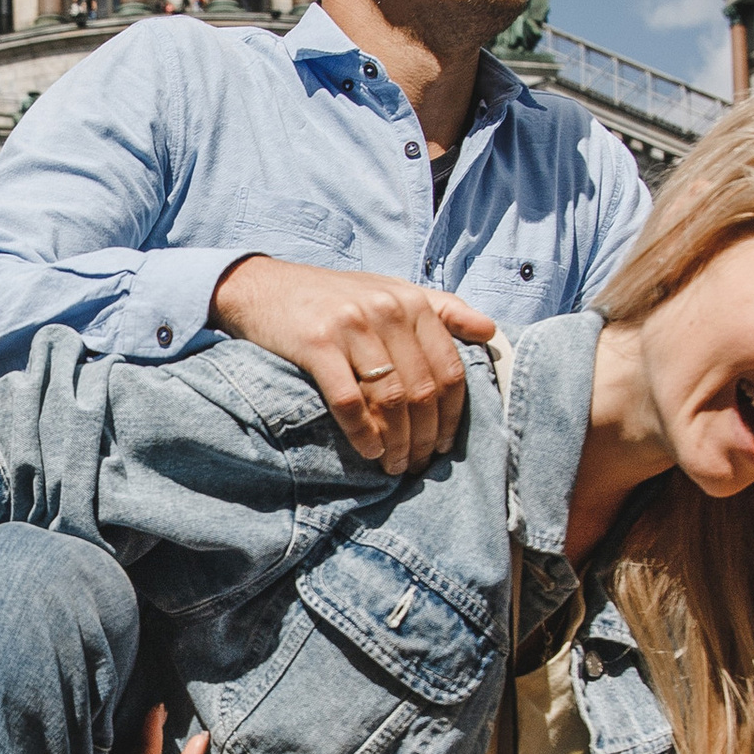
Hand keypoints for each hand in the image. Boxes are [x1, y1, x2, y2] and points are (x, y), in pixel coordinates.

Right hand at [208, 257, 497, 470]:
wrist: (262, 287)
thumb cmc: (331, 297)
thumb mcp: (390, 291)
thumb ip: (441, 308)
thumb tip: (490, 330)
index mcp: (411, 301)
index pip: (449, 369)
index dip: (451, 415)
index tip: (444, 445)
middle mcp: (387, 310)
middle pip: (423, 389)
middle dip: (424, 437)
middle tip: (417, 464)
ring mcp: (352, 326)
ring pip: (391, 399)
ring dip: (397, 442)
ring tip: (393, 466)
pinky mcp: (317, 344)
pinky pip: (349, 400)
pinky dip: (362, 433)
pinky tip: (367, 451)